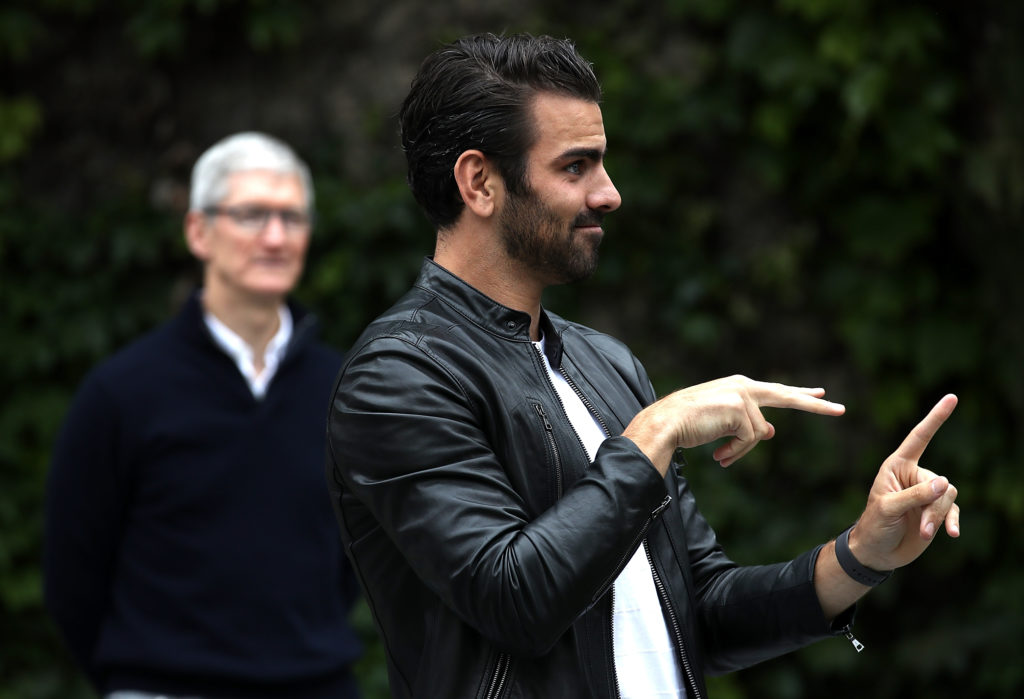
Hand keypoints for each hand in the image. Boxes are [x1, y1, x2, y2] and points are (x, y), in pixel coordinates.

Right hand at [624, 375, 845, 472]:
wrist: (664, 424)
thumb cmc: (685, 425)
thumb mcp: (721, 425)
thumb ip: (747, 425)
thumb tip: (771, 432)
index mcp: (738, 386)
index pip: (775, 390)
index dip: (799, 394)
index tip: (820, 395)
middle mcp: (743, 386)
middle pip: (786, 396)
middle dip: (814, 406)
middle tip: (841, 410)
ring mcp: (742, 395)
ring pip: (759, 434)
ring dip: (739, 451)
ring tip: (720, 456)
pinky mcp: (739, 408)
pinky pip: (750, 440)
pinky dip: (735, 452)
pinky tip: (718, 455)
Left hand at [848, 394, 959, 571]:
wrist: (877, 551)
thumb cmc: (875, 525)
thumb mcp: (888, 508)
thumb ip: (915, 496)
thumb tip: (945, 484)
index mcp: (897, 465)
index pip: (919, 437)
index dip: (935, 418)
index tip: (952, 398)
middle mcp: (914, 475)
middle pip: (939, 481)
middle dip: (932, 506)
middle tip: (921, 527)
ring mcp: (926, 493)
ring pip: (948, 496)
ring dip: (937, 516)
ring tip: (923, 532)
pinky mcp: (936, 510)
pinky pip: (953, 510)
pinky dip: (952, 521)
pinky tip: (951, 534)